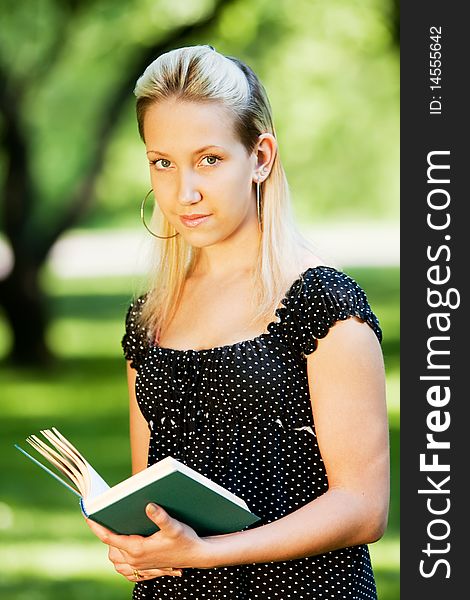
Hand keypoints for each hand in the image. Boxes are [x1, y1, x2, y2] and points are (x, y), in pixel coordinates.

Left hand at [85, 503, 208, 580]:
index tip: (88, 516)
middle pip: (110, 549)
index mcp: (138, 549)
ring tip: (116, 531)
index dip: (97, 526)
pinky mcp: (145, 570)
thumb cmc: (186, 540)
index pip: (109, 538)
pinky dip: (121, 560)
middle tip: (107, 518)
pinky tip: (125, 550)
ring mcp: (140, 567)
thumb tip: (148, 505)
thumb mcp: (175, 526)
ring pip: (116, 560)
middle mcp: (136, 560)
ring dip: (113, 548)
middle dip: (107, 535)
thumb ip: (161, 516)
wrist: (197, 556)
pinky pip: (125, 569)